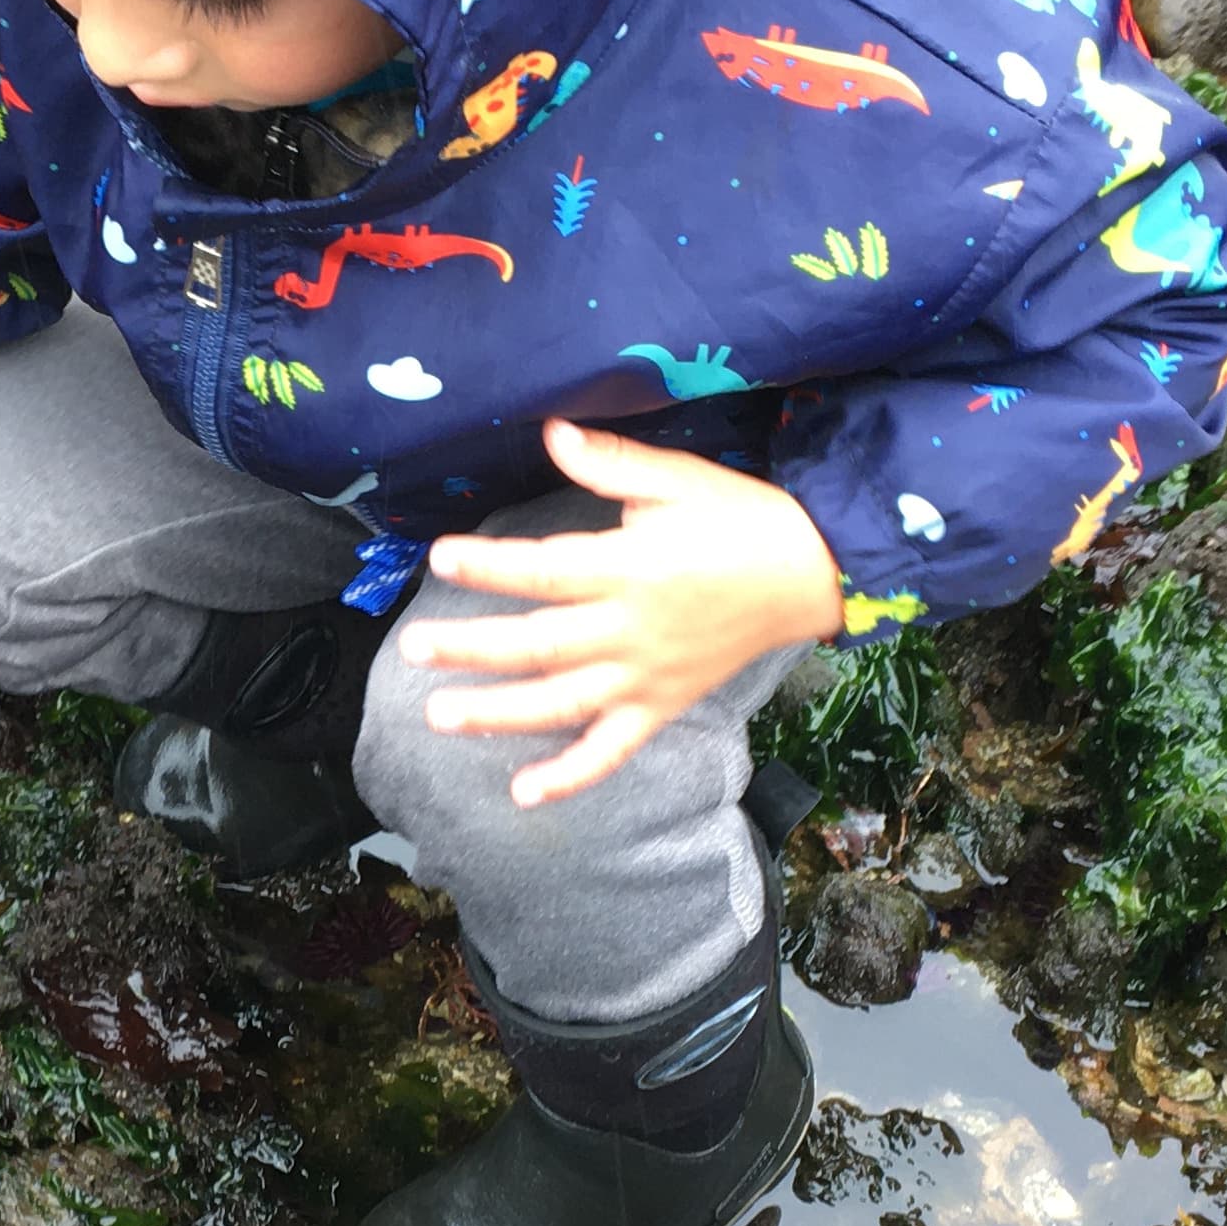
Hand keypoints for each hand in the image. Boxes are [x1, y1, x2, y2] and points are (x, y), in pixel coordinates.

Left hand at [403, 419, 843, 806]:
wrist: (814, 574)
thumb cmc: (742, 519)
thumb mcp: (679, 479)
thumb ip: (610, 465)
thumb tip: (551, 432)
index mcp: (632, 568)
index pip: (546, 570)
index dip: (491, 565)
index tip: (441, 556)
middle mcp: (631, 630)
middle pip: (539, 644)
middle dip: (472, 648)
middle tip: (413, 648)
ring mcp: (644, 677)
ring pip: (562, 703)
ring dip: (499, 714)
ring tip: (439, 716)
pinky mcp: (661, 707)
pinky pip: (612, 751)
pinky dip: (570, 777)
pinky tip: (524, 793)